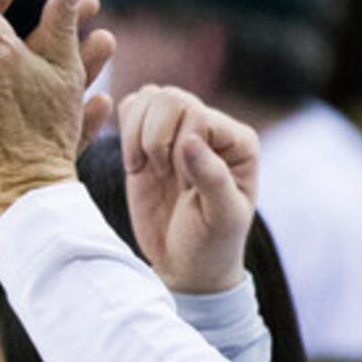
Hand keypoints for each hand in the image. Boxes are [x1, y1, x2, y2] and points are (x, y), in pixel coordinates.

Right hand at [117, 87, 258, 294]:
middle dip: (156, 140)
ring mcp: (178, 129)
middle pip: (171, 98)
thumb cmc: (212, 244)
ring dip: (137, 135)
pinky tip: (135, 165)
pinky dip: (124, 131)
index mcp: (237, 141)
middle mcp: (211, 127)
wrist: (186, 264)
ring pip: (149, 97)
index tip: (186, 189)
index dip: (180, 151)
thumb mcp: (221, 218)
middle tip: (164, 176)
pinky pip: (131, 108)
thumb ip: (211, 178)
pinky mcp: (149, 138)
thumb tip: (188, 140)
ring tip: (148, 170)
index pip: (198, 116)